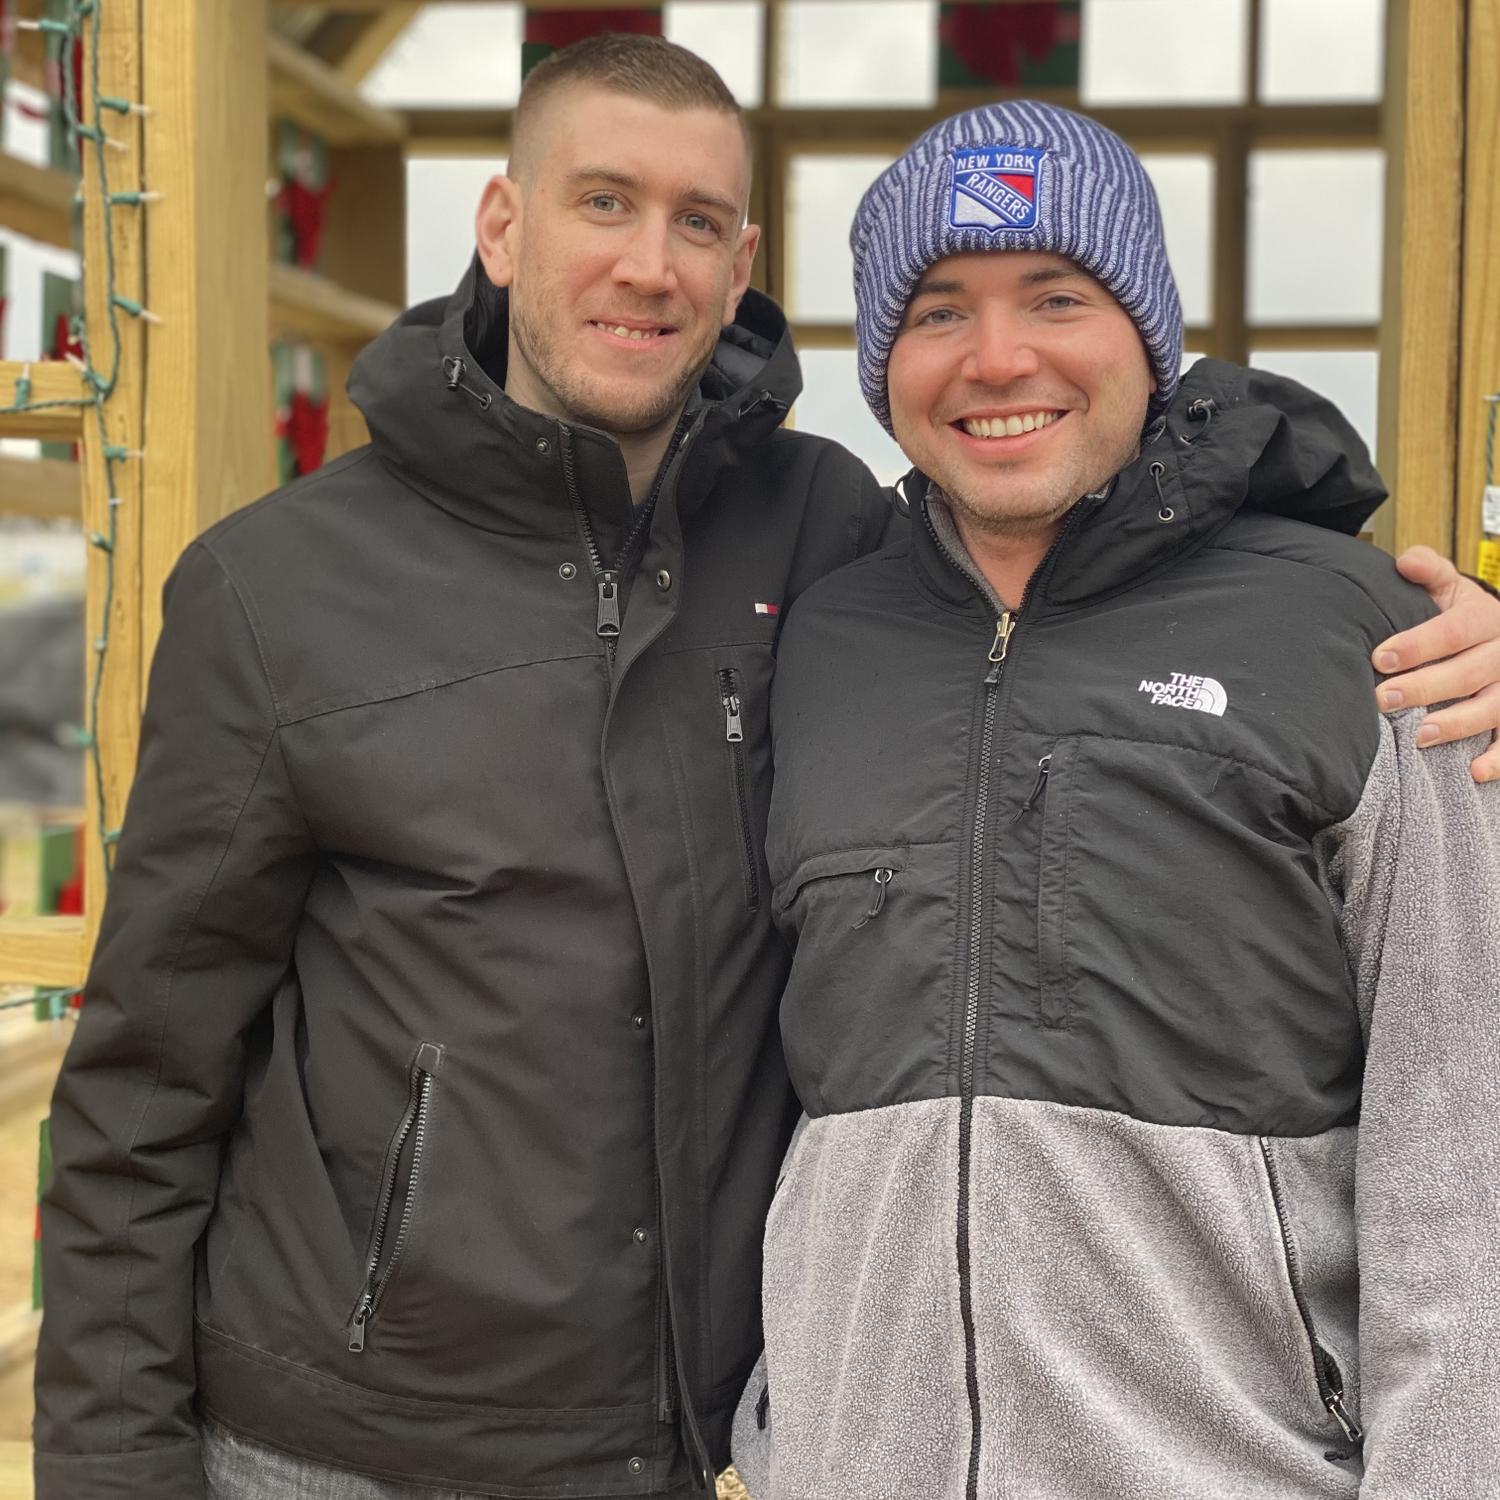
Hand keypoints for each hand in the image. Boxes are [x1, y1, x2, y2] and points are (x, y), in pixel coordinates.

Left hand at [1373, 546, 1499, 781]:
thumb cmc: (1465, 617)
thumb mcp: (1452, 590)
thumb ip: (1430, 573)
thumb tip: (1407, 562)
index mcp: (1486, 619)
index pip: (1453, 631)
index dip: (1417, 645)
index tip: (1379, 657)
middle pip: (1468, 672)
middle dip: (1425, 687)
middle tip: (1382, 699)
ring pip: (1493, 707)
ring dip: (1458, 724)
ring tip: (1421, 736)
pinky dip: (1499, 758)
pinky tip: (1476, 771)